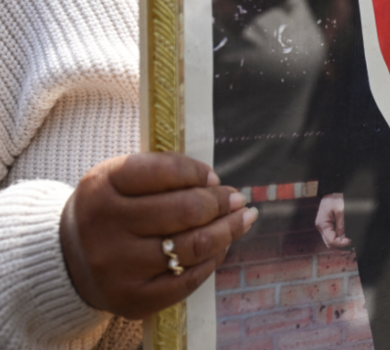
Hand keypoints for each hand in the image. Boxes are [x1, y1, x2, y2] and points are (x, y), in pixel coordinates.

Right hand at [60, 153, 257, 319]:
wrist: (68, 261)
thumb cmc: (109, 210)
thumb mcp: (119, 178)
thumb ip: (163, 172)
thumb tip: (215, 183)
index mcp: (102, 187)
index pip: (166, 170)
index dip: (198, 172)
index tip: (214, 178)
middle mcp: (105, 227)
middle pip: (186, 210)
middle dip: (222, 202)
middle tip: (237, 199)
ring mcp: (118, 267)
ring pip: (194, 246)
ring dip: (228, 230)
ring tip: (242, 219)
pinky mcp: (133, 298)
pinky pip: (189, 278)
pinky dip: (213, 259)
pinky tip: (221, 247)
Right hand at [315, 193, 349, 247]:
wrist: (332, 191)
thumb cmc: (335, 199)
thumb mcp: (341, 211)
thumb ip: (342, 225)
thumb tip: (344, 238)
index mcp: (322, 224)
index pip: (330, 240)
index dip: (340, 244)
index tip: (350, 242)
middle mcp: (321, 227)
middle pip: (328, 243)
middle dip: (339, 249)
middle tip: (350, 252)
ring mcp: (324, 226)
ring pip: (329, 241)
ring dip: (338, 247)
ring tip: (348, 250)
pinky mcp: (328, 225)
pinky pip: (332, 236)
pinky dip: (338, 240)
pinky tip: (345, 243)